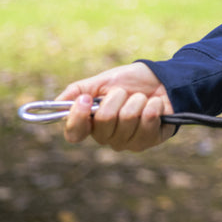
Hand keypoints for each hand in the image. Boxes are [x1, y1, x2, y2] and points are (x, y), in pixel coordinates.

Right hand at [57, 62, 176, 151]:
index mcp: (91, 124)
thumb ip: (78, 91)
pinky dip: (153, 106)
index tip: (85, 100)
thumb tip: (58, 102)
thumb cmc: (131, 82)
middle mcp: (107, 137)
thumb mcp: (103, 81)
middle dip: (117, 98)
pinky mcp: (148, 140)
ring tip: (142, 98)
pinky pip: (147, 123)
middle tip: (125, 92)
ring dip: (137, 101)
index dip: (77, 119)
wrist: (164, 80)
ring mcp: (127, 142)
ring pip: (127, 120)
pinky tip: (155, 105)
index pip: (74, 134)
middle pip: (104, 121)